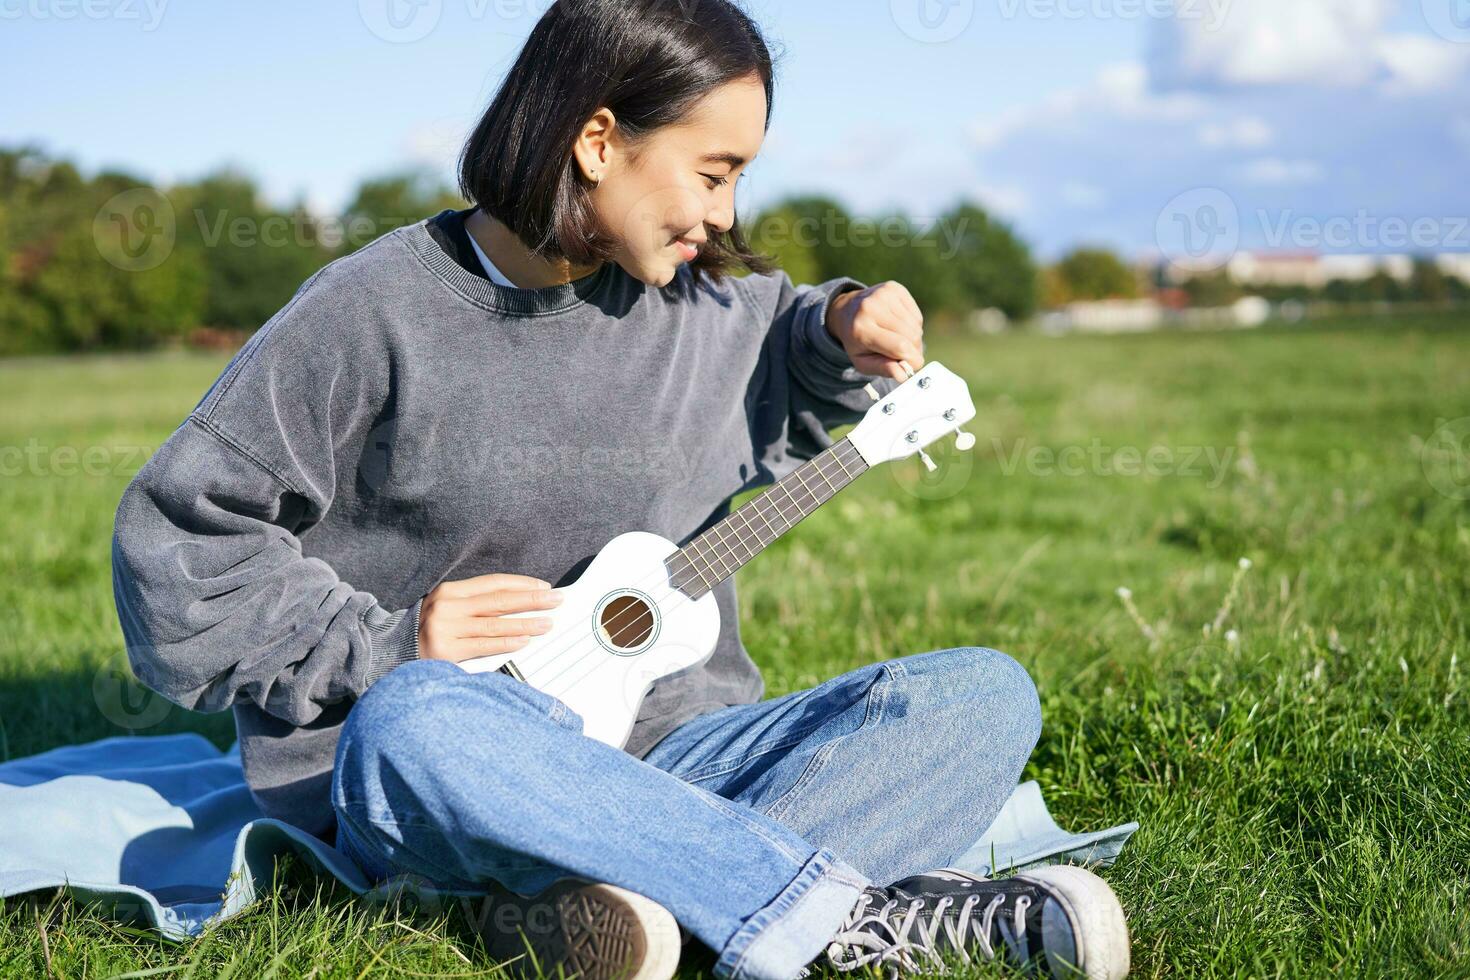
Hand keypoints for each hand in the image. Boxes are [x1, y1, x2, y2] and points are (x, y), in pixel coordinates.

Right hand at [416, 573, 564, 662]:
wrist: (391, 651)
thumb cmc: (428, 629)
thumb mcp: (448, 607)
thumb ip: (477, 604)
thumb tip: (520, 602)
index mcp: (450, 591)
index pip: (493, 583)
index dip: (521, 584)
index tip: (544, 586)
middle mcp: (448, 606)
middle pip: (499, 601)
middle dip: (531, 599)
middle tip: (556, 599)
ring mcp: (446, 628)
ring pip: (495, 624)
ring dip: (525, 623)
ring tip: (547, 623)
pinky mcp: (446, 651)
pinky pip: (484, 645)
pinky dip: (507, 642)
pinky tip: (524, 641)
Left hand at [826, 281, 925, 381]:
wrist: (846, 311)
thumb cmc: (857, 342)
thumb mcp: (862, 361)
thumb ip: (882, 368)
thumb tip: (903, 375)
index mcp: (861, 329)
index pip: (900, 346)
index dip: (913, 360)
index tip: (914, 366)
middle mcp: (871, 307)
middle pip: (911, 336)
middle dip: (914, 350)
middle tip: (904, 355)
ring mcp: (883, 294)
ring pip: (916, 326)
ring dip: (914, 338)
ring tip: (898, 339)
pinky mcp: (894, 288)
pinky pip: (916, 315)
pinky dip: (913, 325)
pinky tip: (899, 325)